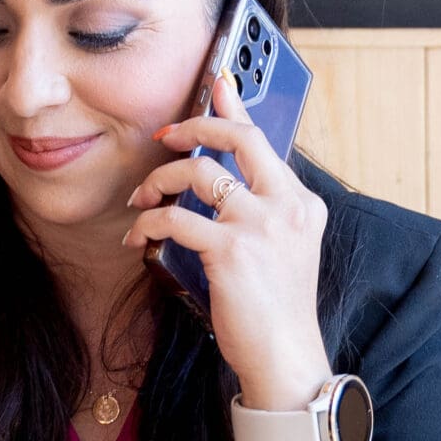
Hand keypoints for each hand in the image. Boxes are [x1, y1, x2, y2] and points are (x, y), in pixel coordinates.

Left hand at [123, 68, 330, 408]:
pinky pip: (175, 218)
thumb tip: (218, 178)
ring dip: (159, 182)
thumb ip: (259, 210)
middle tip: (165, 134)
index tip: (216, 81)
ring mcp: (261, 226)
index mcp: (301, 203)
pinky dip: (148, 223)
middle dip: (195, 126)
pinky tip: (138, 236)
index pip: (265, 140)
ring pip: (199, 174)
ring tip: (141, 200)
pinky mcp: (231, 250)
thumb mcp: (280, 249)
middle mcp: (287, 206)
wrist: (284, 359)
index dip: (235, 106)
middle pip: (239, 139)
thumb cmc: (275, 308)